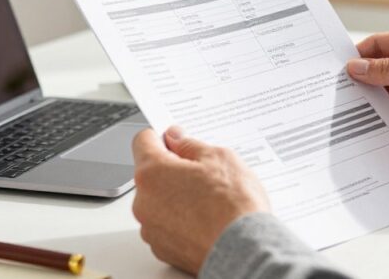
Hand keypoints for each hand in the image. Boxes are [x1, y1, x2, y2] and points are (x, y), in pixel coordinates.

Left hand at [131, 126, 269, 273]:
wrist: (245, 251)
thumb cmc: (233, 206)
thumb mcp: (218, 158)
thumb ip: (190, 145)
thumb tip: (176, 138)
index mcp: (152, 173)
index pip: (143, 141)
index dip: (162, 137)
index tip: (177, 141)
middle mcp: (143, 202)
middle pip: (151, 174)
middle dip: (172, 170)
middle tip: (203, 174)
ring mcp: (151, 228)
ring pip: (158, 201)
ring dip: (176, 197)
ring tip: (208, 201)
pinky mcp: (162, 249)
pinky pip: (166, 226)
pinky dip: (181, 221)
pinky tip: (205, 220)